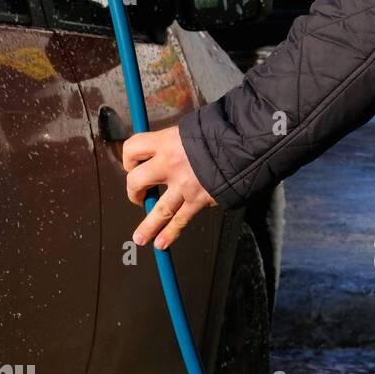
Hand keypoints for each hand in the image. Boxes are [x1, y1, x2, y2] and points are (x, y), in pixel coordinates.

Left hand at [122, 125, 214, 249]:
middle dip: (133, 192)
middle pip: (136, 181)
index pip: (133, 149)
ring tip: (140, 238)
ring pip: (158, 210)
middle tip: (138, 198)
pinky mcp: (198, 199)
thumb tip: (163, 151)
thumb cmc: (221, 132)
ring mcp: (184, 184)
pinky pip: (180, 220)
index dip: (129, 159)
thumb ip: (174, 142)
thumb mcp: (190, 130)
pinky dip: (170, 234)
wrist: (246, 142)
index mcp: (166, 141)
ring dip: (147, 227)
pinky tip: (162, 243)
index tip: (132, 166)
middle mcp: (170, 163)